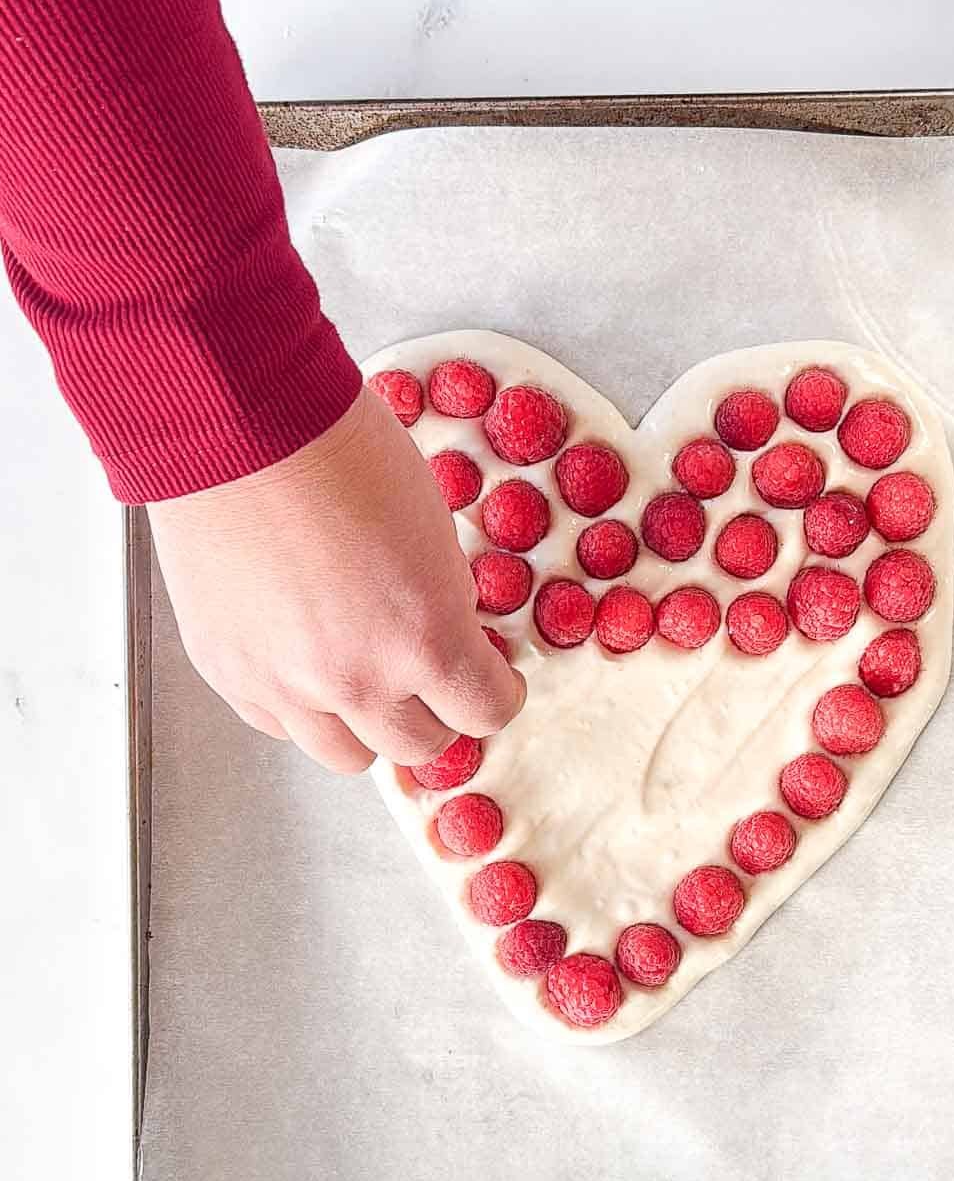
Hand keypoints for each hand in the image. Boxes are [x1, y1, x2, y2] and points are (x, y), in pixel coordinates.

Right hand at [148, 386, 524, 772]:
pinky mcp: (230, 672)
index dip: (497, 693)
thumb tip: (449, 634)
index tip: (493, 677)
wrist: (239, 424)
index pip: (484, 712)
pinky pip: (279, 725)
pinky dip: (302, 708)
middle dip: (436, 711)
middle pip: (420, 746)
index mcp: (426, 640)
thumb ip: (444, 599)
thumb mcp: (433, 528)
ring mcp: (288, 686)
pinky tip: (306, 664)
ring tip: (365, 679)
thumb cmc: (344, 452)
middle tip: (430, 678)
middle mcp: (358, 681)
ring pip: (348, 756)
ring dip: (368, 725)